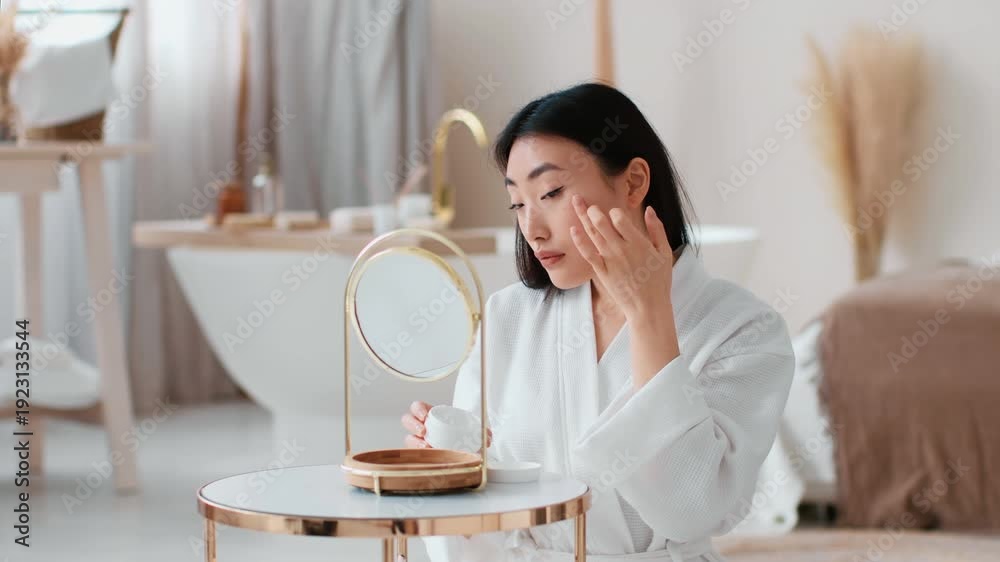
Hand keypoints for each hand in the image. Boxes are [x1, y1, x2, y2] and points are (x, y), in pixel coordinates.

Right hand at [401, 401, 491, 448]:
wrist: (462, 446)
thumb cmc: (461, 433)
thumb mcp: (471, 427)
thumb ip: (481, 430)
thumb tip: (488, 437)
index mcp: (431, 415)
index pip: (417, 407)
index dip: (417, 409)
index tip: (425, 415)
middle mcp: (422, 426)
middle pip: (408, 421)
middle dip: (413, 425)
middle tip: (424, 432)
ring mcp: (419, 440)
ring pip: (408, 439)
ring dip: (415, 443)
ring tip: (426, 447)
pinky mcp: (420, 454)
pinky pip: (414, 454)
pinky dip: (421, 456)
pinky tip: (429, 459)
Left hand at [570, 195, 673, 322]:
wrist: (648, 307)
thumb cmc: (659, 280)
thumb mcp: (664, 252)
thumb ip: (657, 229)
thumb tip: (649, 210)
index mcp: (638, 243)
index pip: (620, 219)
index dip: (614, 212)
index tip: (614, 214)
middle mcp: (622, 249)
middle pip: (602, 223)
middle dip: (593, 210)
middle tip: (587, 203)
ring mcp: (610, 261)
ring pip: (593, 234)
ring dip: (583, 217)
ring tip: (576, 203)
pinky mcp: (602, 272)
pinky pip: (588, 254)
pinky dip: (579, 241)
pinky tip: (573, 229)